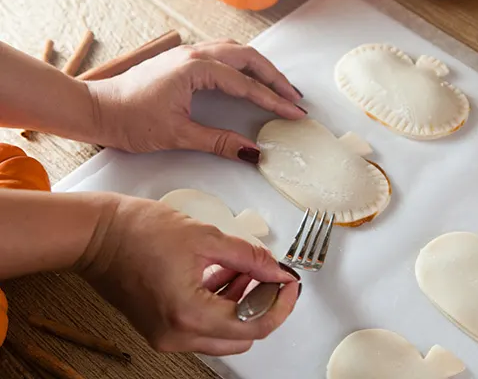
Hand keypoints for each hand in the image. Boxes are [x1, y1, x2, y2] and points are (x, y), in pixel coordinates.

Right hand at [78, 194, 300, 355]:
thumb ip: (249, 257)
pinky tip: (224, 273)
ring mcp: (167, 336)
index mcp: (189, 314)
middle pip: (242, 335)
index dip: (280, 305)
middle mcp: (177, 335)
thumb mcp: (206, 236)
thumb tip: (276, 270)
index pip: (254, 325)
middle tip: (270, 275)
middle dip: (262, 304)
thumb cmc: (138, 231)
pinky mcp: (161, 328)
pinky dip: (220, 304)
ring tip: (243, 267)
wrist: (97, 235)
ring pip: (223, 332)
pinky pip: (203, 326)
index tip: (290, 285)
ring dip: (241, 303)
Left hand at [87, 39, 305, 163]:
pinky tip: (249, 75)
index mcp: (195, 69)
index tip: (294, 112)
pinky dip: (243, 63)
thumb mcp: (178, 135)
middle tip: (294, 97)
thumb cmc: (129, 120)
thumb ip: (219, 141)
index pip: (245, 84)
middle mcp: (194, 54)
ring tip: (279, 85)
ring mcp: (188, 53)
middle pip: (248, 58)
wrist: (96, 109)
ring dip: (261, 67)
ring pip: (236, 50)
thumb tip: (252, 152)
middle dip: (274, 77)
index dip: (273, 100)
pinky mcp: (182, 59)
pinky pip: (222, 52)